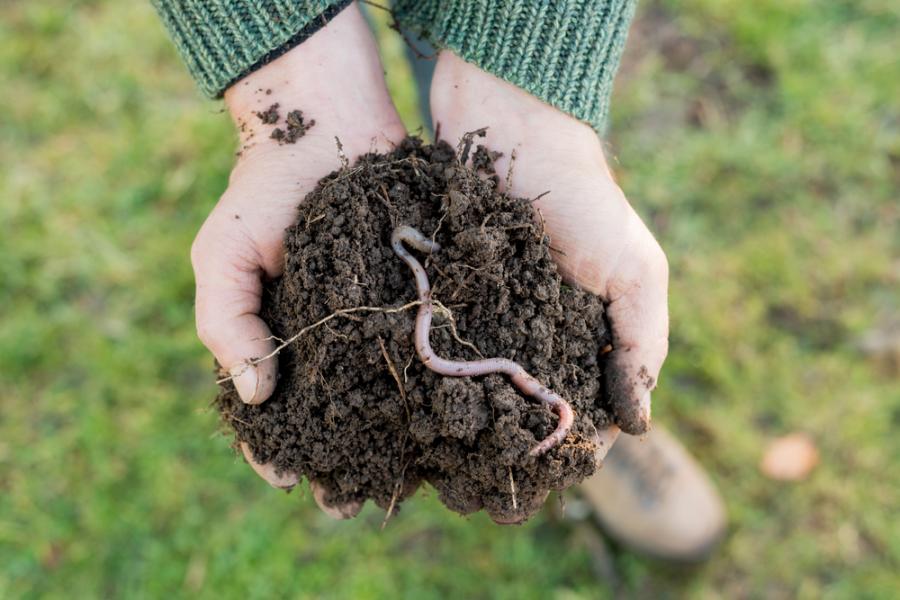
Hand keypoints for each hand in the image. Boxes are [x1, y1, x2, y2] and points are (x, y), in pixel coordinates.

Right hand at [190, 5, 404, 514]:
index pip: (271, 412)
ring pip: (386, 393)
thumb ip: (228, 322)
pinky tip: (448, 412)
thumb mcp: (223, 254)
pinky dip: (435, 381)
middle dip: (344, 459)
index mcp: (279, 337)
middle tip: (355, 499)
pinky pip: (426, 346)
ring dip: (395, 438)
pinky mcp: (419, 295)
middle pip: (335, 415)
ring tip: (407, 476)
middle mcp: (332, 339)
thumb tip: (254, 395)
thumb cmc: (265, 192)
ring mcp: (378, 320)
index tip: (291, 479)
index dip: (275, 449)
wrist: (329, 122)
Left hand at [430, 52, 669, 522]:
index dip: (564, 452)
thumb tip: (637, 426)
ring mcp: (486, 319)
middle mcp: (535, 335)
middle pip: (523, 411)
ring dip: (463, 428)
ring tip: (439, 470)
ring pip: (477, 390)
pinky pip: (437, 349)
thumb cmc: (582, 199)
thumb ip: (640, 342)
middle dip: (505, 451)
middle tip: (475, 494)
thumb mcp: (633, 269)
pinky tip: (412, 414)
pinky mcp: (445, 297)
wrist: (511, 127)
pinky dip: (432, 380)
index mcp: (585, 336)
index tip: (535, 488)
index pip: (579, 412)